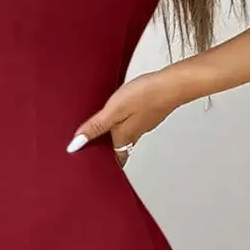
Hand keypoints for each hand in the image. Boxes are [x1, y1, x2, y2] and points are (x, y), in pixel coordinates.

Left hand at [65, 67, 188, 163]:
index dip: (105, 163)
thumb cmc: (145, 95)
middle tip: (95, 149)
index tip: (95, 166)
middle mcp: (135, 133)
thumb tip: (76, 145)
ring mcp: (145, 123)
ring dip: (116, 134)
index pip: (115, 158)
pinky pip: (135, 122)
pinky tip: (122, 114)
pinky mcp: (151, 112)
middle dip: (109, 149)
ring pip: (127, 134)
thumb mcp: (113, 111)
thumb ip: (95, 127)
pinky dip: (126, 122)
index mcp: (123, 136)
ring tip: (103, 131)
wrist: (173, 84)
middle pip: (120, 147)